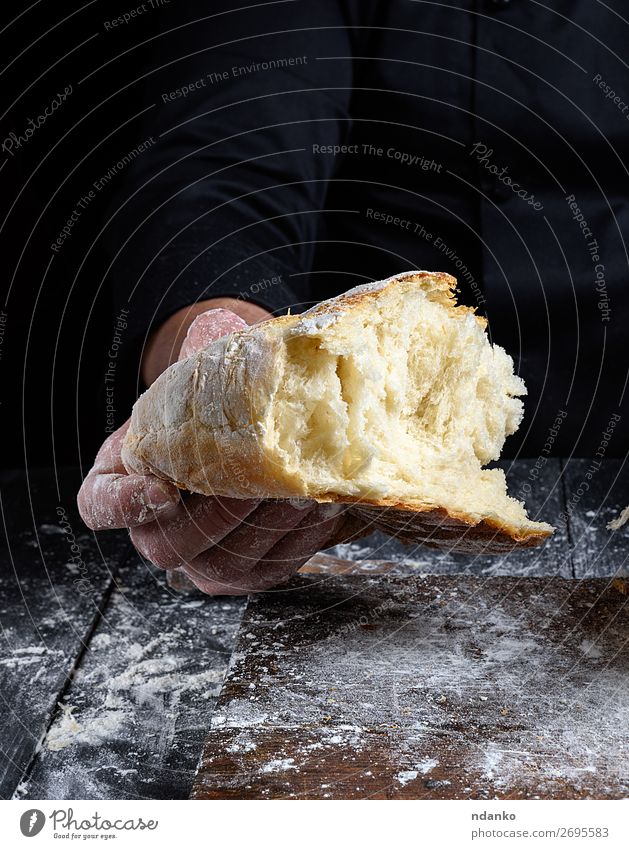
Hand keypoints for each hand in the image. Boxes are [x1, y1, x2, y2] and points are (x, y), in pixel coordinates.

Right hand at [78, 308, 352, 594]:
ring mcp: (201, 561)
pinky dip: (299, 541)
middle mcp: (155, 531)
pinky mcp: (248, 575)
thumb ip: (202, 361)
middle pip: (171, 542)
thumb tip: (218, 323)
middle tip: (261, 482)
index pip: (100, 506)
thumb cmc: (219, 410)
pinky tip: (323, 509)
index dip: (124, 504)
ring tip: (306, 491)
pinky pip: (269, 569)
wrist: (266, 441)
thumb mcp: (203, 384)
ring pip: (226, 562)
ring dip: (267, 527)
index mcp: (125, 481)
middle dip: (221, 512)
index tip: (163, 489)